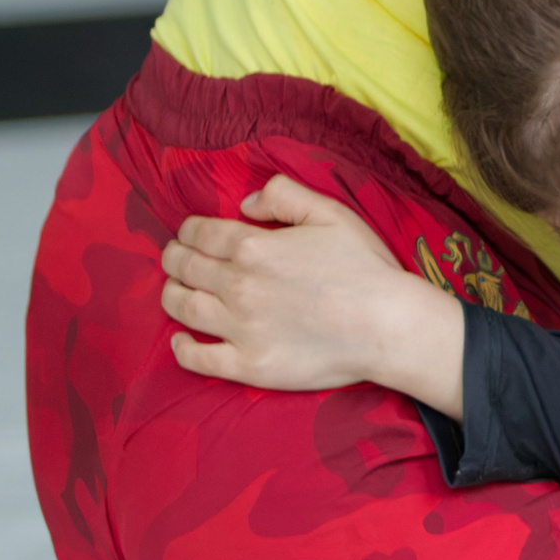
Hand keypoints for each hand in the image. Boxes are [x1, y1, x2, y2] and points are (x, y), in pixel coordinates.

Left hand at [161, 176, 463, 411]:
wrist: (387, 325)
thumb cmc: (366, 267)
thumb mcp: (332, 213)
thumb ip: (285, 195)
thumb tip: (245, 204)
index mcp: (254, 247)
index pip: (201, 234)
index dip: (189, 230)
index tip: (189, 233)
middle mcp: (237, 286)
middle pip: (184, 268)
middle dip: (174, 258)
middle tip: (175, 257)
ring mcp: (239, 329)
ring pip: (182, 308)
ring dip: (171, 295)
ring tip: (176, 290)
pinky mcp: (248, 364)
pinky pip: (198, 358)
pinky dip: (181, 348)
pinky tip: (181, 339)